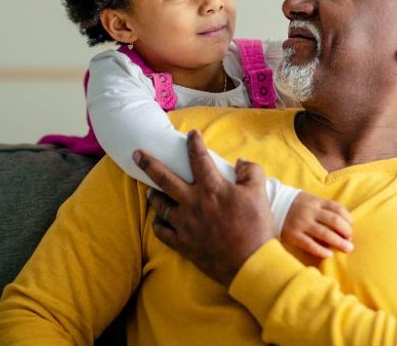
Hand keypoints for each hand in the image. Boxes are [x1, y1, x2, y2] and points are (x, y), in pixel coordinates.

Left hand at [133, 130, 274, 286]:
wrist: (249, 263)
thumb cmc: (255, 227)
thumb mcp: (259, 193)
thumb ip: (250, 171)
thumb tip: (240, 162)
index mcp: (211, 188)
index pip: (198, 158)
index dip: (194, 143)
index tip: (191, 134)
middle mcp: (193, 203)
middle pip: (165, 179)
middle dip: (149, 164)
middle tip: (137, 154)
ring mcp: (185, 224)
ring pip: (161, 205)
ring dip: (154, 195)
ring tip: (149, 189)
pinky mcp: (183, 244)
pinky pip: (163, 232)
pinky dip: (158, 224)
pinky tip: (158, 220)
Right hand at [282, 192, 353, 259]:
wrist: (272, 205)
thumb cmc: (296, 205)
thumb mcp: (310, 200)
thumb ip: (324, 209)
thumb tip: (343, 224)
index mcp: (316, 201)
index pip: (338, 208)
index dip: (348, 220)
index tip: (350, 229)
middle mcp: (310, 211)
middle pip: (334, 221)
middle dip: (346, 232)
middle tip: (350, 241)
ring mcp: (302, 223)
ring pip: (325, 233)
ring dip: (339, 242)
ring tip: (347, 249)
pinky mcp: (293, 234)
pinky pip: (310, 244)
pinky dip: (321, 250)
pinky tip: (329, 255)